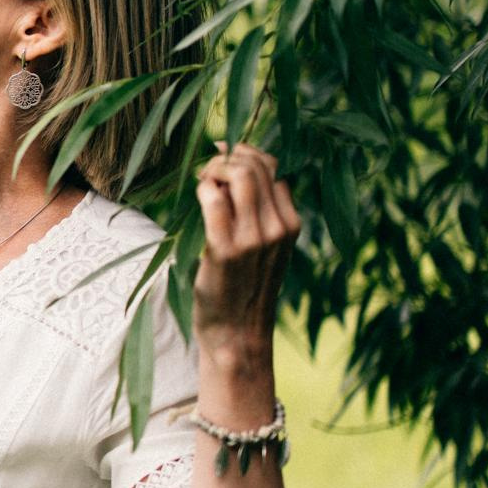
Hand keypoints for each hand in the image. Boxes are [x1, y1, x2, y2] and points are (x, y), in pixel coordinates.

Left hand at [191, 141, 301, 373]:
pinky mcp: (224, 249)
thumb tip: (238, 167)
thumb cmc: (243, 285)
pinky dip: (202, 187)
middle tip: (206, 168)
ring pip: (238, 174)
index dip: (244, 156)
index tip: (221, 161)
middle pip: (256, 165)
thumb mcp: (266, 246)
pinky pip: (213, 199)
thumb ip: (260, 211)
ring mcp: (253, 238)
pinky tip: (197, 195)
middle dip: (226, 156)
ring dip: (213, 168)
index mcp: (290, 223)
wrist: (237, 332)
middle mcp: (277, 227)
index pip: (272, 167)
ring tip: (202, 179)